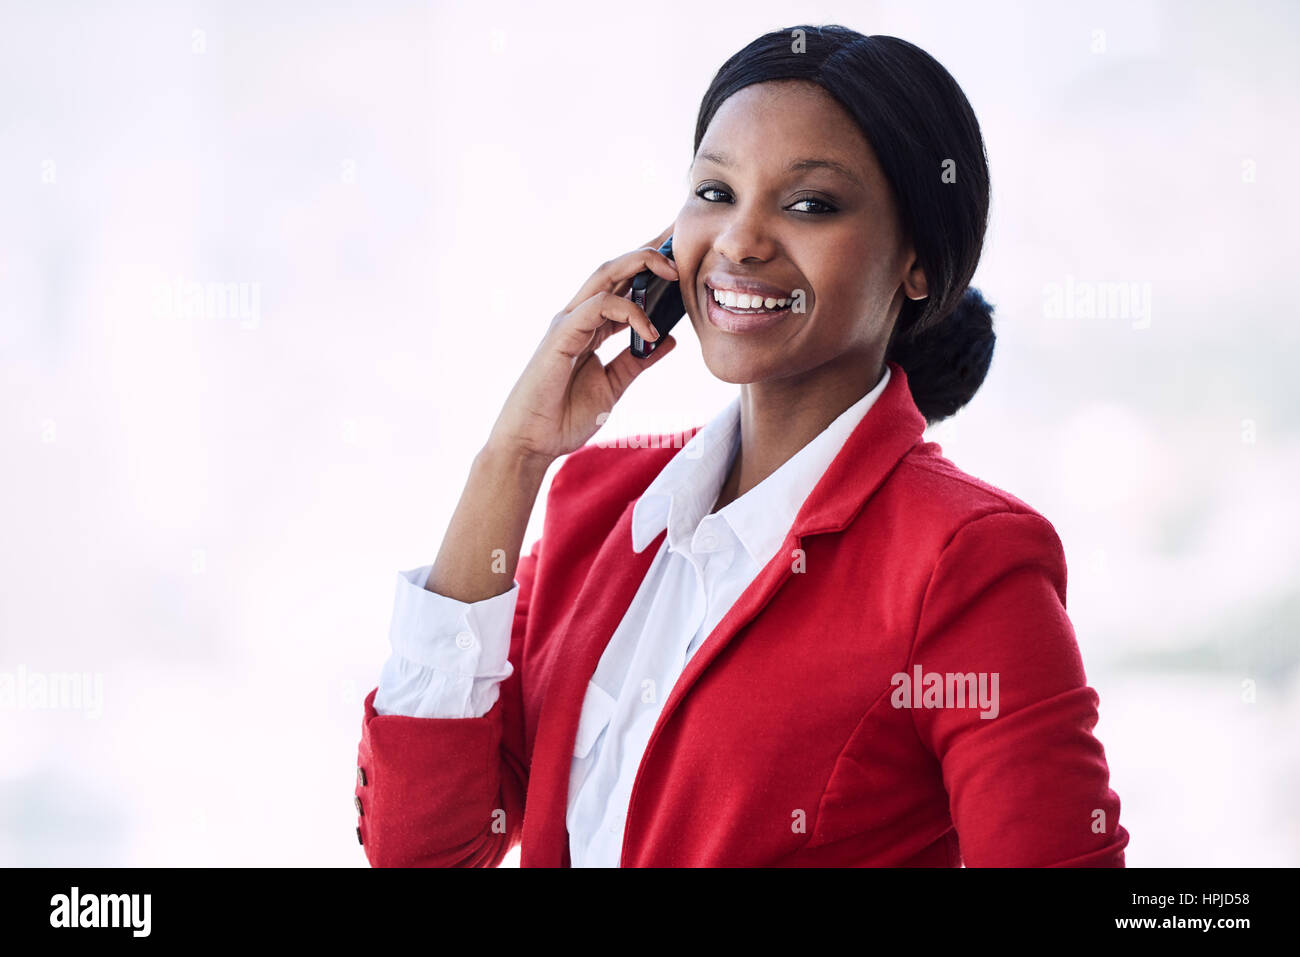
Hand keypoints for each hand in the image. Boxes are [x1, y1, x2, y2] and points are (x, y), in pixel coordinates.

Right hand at [485, 224, 679, 463]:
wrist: (533, 443)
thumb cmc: (564, 416)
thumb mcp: (613, 385)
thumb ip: (638, 360)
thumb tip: (669, 338)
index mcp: (590, 326)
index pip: (623, 284)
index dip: (650, 267)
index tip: (682, 258)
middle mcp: (578, 317)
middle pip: (615, 268)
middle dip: (649, 252)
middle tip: (682, 243)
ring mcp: (567, 323)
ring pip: (604, 276)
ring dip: (640, 265)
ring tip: (673, 272)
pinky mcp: (560, 335)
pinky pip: (597, 307)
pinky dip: (627, 312)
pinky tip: (649, 329)